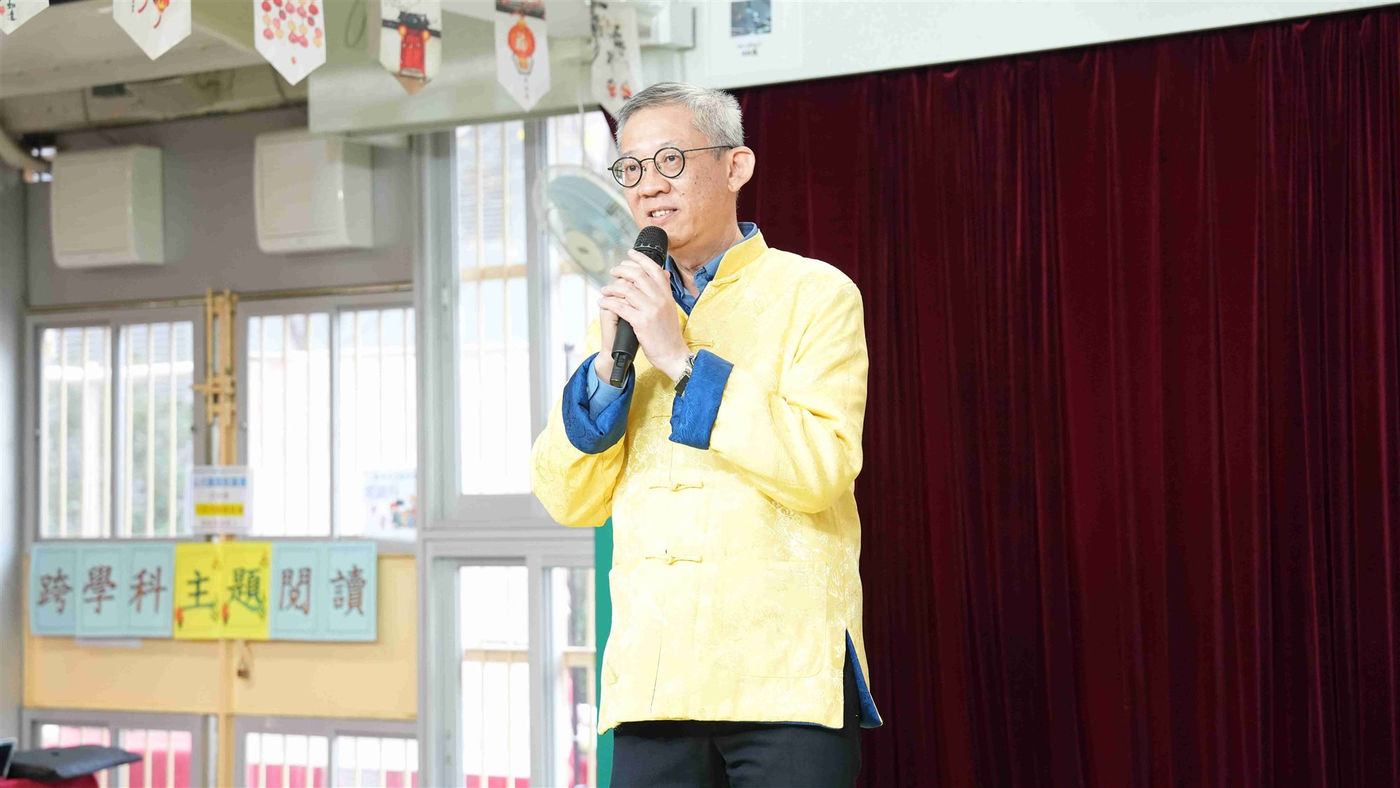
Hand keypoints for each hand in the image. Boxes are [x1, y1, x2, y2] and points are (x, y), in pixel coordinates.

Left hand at [596, 250, 689, 381]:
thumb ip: (664, 291)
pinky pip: (620, 307)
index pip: (655, 269)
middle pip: (638, 275)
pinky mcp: (641, 322)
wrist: (673, 354)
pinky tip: (603, 302)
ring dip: (612, 287)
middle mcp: (660, 299)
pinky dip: (609, 302)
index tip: (630, 253)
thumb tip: (663, 274)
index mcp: (667, 295)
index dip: (641, 259)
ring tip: (605, 289)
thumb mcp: (671, 308)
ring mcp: (651, 310)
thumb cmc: (669, 334)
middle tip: (613, 271)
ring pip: (627, 289)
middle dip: (622, 270)